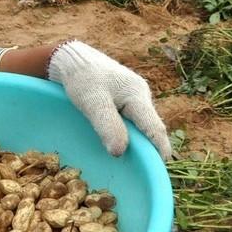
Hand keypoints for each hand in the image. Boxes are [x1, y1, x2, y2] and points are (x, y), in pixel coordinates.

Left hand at [47, 40, 171, 159]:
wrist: (71, 60)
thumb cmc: (82, 78)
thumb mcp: (92, 102)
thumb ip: (108, 125)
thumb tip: (120, 152)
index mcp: (137, 95)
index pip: (154, 127)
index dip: (159, 148)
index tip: (160, 168)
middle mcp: (140, 96)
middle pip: (150, 128)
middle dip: (150, 148)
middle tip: (147, 171)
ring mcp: (133, 98)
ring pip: (140, 125)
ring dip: (138, 142)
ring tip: (134, 163)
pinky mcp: (123, 101)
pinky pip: (131, 122)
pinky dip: (128, 135)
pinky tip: (121, 145)